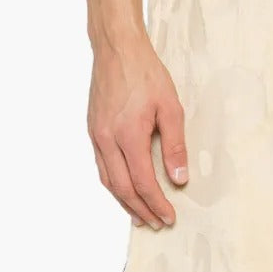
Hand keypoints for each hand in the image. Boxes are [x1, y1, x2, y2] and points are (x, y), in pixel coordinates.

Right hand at [88, 38, 187, 229]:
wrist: (116, 48)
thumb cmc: (145, 73)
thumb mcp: (171, 107)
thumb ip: (176, 145)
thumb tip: (179, 178)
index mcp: (128, 135)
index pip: (143, 182)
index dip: (157, 204)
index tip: (169, 217)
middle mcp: (108, 140)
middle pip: (123, 189)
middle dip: (142, 210)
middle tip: (158, 223)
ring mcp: (97, 136)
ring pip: (108, 181)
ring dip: (125, 202)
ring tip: (141, 216)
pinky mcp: (93, 130)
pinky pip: (102, 167)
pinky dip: (114, 185)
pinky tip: (124, 191)